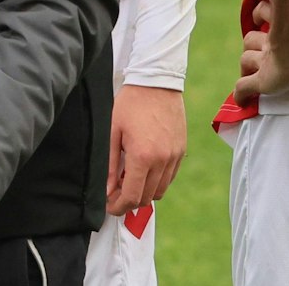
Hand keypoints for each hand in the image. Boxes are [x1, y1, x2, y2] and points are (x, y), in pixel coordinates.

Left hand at [105, 84, 185, 214]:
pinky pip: (170, 177)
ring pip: (160, 190)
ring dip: (144, 192)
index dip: (118, 207)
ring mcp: (175, 156)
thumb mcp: (112, 131)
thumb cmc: (130, 104)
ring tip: (129, 180)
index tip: (109, 206)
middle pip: (147, 198)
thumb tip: (107, 190)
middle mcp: (162, 160)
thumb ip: (110, 165)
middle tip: (115, 194)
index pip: (132, 196)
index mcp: (143, 157)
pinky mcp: (181, 151)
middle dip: (129, 201)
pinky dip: (157, 180)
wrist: (156, 83)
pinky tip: (144, 170)